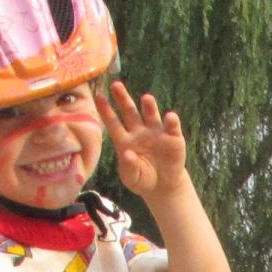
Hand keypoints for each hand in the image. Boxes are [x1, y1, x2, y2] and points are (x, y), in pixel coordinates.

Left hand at [100, 80, 190, 197]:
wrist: (163, 186)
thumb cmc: (142, 180)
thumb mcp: (132, 178)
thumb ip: (128, 167)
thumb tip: (128, 153)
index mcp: (125, 140)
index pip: (113, 123)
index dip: (106, 111)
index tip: (98, 96)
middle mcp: (139, 132)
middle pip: (130, 112)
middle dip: (123, 98)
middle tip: (116, 85)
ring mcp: (156, 133)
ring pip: (151, 115)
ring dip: (149, 106)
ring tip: (147, 98)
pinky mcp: (173, 138)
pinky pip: (172, 127)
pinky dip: (172, 121)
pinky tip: (170, 117)